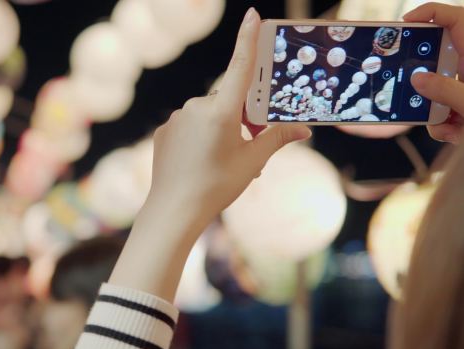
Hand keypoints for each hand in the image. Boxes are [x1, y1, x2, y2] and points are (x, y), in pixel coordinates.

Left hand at [148, 8, 309, 226]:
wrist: (173, 210)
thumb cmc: (217, 186)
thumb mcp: (253, 162)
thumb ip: (277, 139)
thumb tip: (303, 130)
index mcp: (221, 111)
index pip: (240, 66)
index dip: (247, 39)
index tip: (253, 15)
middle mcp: (197, 107)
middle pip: (227, 100)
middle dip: (240, 117)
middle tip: (245, 146)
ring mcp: (177, 118)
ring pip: (206, 115)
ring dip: (218, 129)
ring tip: (220, 162)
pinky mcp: (164, 130)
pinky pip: (188, 125)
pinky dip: (198, 137)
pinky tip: (198, 161)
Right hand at [405, 2, 463, 143]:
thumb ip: (446, 91)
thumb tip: (418, 82)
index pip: (453, 19)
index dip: (428, 14)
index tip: (406, 24)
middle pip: (438, 59)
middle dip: (424, 80)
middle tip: (411, 89)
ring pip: (439, 91)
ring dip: (437, 113)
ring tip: (448, 128)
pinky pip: (447, 110)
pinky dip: (447, 126)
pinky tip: (456, 135)